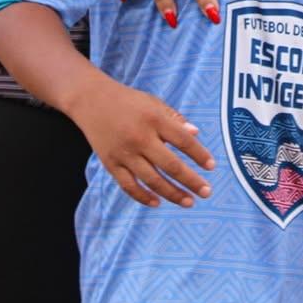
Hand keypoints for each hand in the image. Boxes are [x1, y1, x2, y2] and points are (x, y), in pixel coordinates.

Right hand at [69, 73, 215, 208]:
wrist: (91, 100)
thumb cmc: (128, 101)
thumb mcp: (153, 102)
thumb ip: (174, 118)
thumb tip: (196, 134)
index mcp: (154, 119)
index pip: (182, 140)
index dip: (199, 154)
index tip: (212, 166)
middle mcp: (140, 137)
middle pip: (171, 165)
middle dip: (191, 181)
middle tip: (207, 192)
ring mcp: (124, 152)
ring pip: (152, 180)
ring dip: (172, 194)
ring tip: (189, 202)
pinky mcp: (110, 163)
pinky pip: (129, 186)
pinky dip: (143, 197)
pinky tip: (157, 202)